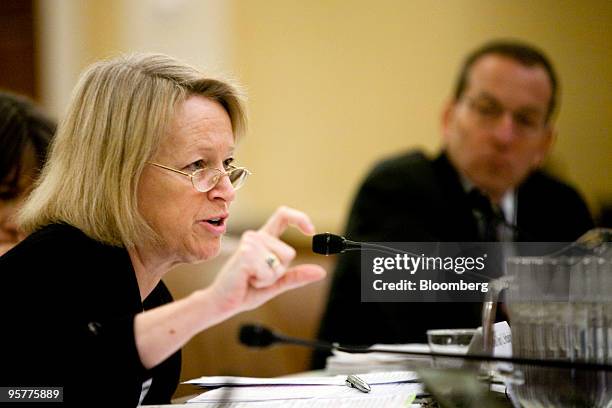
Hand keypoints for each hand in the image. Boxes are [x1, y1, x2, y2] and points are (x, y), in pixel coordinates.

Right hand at [209, 206, 326, 315]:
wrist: (222, 303)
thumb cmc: (245, 290)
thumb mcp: (276, 283)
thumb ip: (297, 276)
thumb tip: (321, 272)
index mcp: (264, 240)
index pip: (283, 216)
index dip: (300, 218)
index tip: (312, 230)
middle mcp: (256, 237)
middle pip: (289, 252)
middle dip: (280, 271)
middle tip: (259, 276)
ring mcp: (250, 244)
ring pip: (281, 262)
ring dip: (270, 277)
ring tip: (251, 278)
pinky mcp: (246, 254)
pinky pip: (270, 271)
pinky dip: (263, 281)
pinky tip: (247, 280)